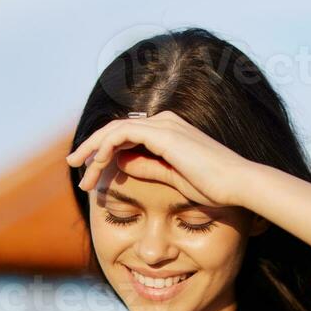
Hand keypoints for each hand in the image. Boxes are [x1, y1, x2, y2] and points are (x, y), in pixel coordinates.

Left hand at [66, 111, 258, 208]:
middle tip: (73, 166)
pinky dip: (105, 148)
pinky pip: (122, 135)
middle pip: (116, 129)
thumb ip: (147, 167)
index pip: (128, 135)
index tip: (90, 172)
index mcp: (170, 132)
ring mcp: (164, 126)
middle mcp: (166, 123)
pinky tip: (96, 166)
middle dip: (91, 147)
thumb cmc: (214, 187)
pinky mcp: (162, 134)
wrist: (237, 185)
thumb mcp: (172, 178)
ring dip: (92, 149)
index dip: (104, 151)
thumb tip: (120, 163)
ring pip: (114, 130)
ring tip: (78, 171)